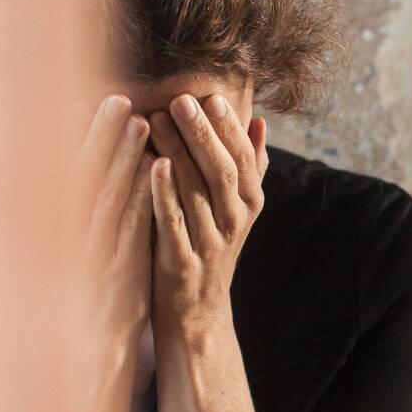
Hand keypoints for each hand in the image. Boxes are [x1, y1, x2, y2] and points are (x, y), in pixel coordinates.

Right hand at [74, 94, 153, 333]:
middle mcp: (67, 238)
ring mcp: (93, 256)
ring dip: (121, 160)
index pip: (67, 173)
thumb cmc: (83, 286)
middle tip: (116, 99)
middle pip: (82, 177)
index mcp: (55, 228)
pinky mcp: (117, 275)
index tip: (85, 100)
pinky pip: (132, 231)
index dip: (77, 137)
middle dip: (99, 136)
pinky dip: (143, 200)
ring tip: (140, 123)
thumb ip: (83, 202)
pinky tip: (157, 173)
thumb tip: (93, 158)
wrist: (90, 346)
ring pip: (105, 199)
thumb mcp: (76, 245)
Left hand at [146, 94, 267, 339]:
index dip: (228, 128)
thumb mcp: (237, 208)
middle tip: (180, 99)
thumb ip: (249, 166)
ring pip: (196, 192)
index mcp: (248, 203)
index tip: (211, 96)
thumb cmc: (211, 249)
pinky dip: (164, 194)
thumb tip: (259, 120)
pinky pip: (174, 224)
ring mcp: (210, 244)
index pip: (242, 158)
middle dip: (201, 133)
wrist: (197, 315)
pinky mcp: (182, 263)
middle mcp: (235, 221)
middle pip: (221, 170)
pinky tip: (153, 166)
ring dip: (177, 153)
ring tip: (154, 119)